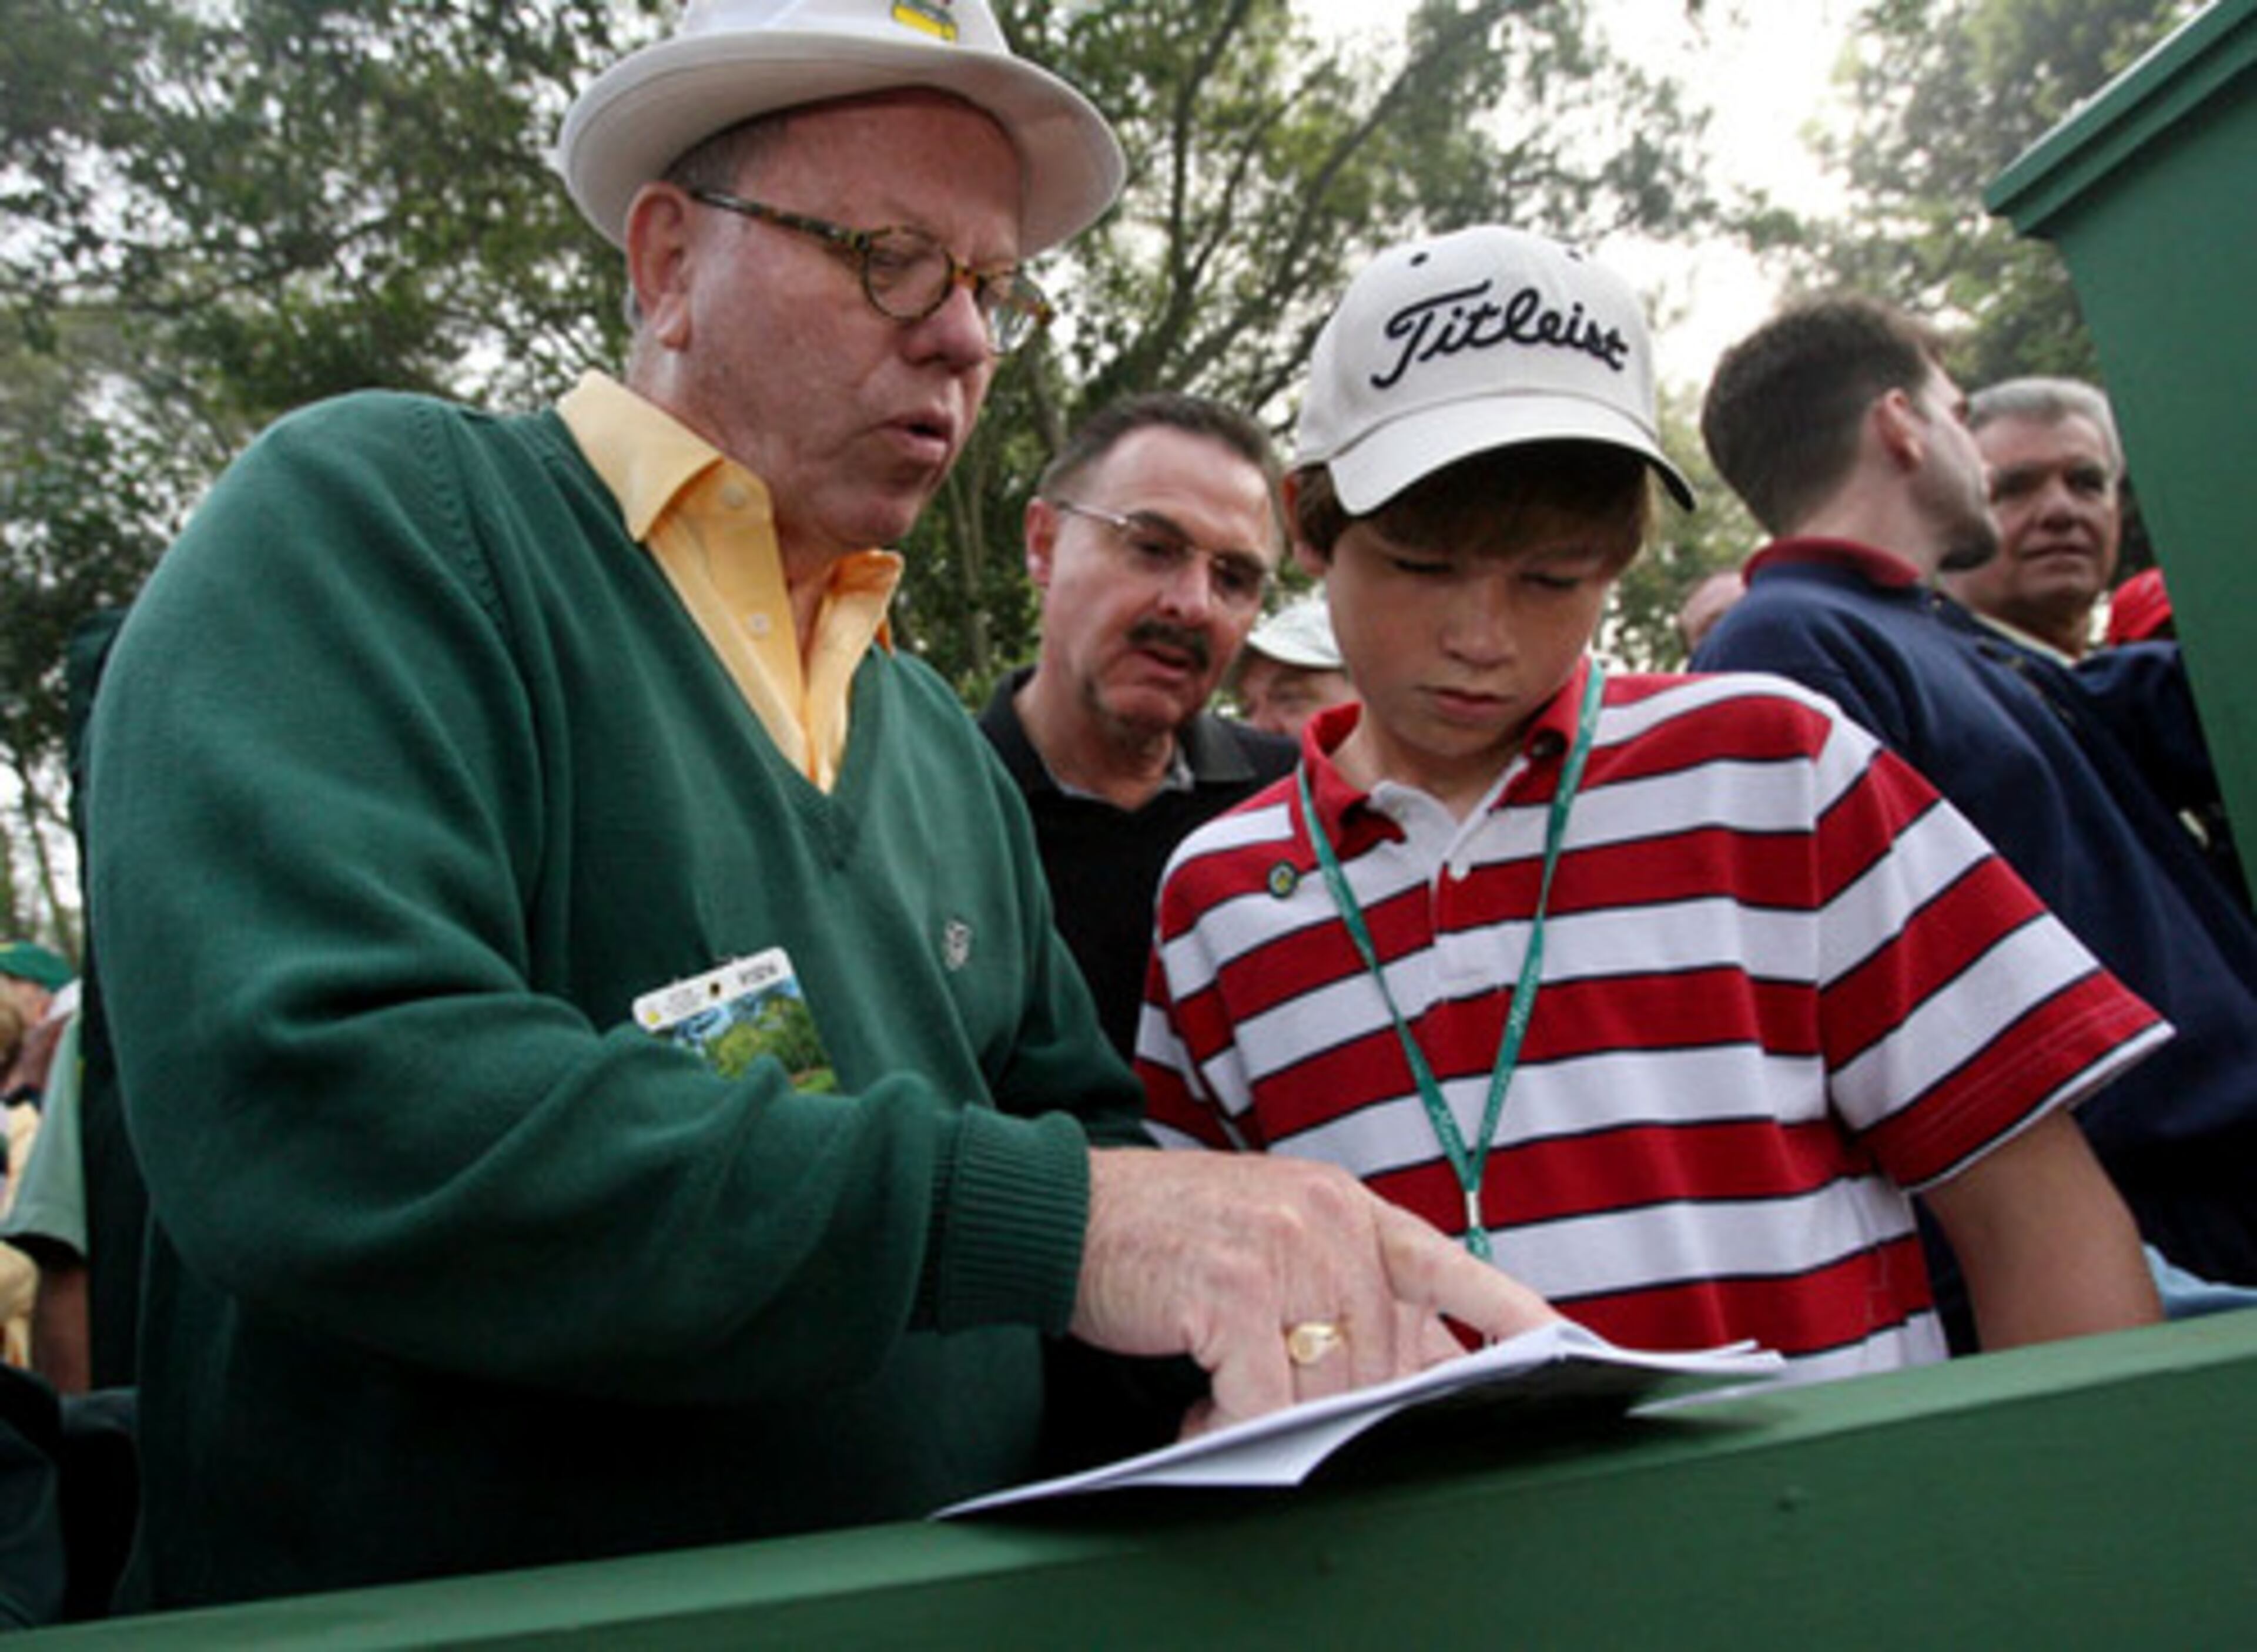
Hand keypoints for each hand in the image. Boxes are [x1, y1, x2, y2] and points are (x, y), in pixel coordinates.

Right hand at [1070, 1148, 1559, 1435]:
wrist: (1064, 1210)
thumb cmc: (1165, 1235)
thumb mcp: (1272, 1239)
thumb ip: (1344, 1291)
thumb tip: (1413, 1366)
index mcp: (1345, 1207)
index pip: (1449, 1265)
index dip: (1510, 1311)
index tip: (1567, 1344)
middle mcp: (1326, 1220)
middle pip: (1380, 1359)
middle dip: (1330, 1403)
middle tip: (1261, 1398)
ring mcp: (1284, 1251)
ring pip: (1327, 1388)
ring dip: (1269, 1418)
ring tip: (1216, 1401)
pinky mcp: (1233, 1292)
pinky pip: (1263, 1404)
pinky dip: (1229, 1429)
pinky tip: (1195, 1414)